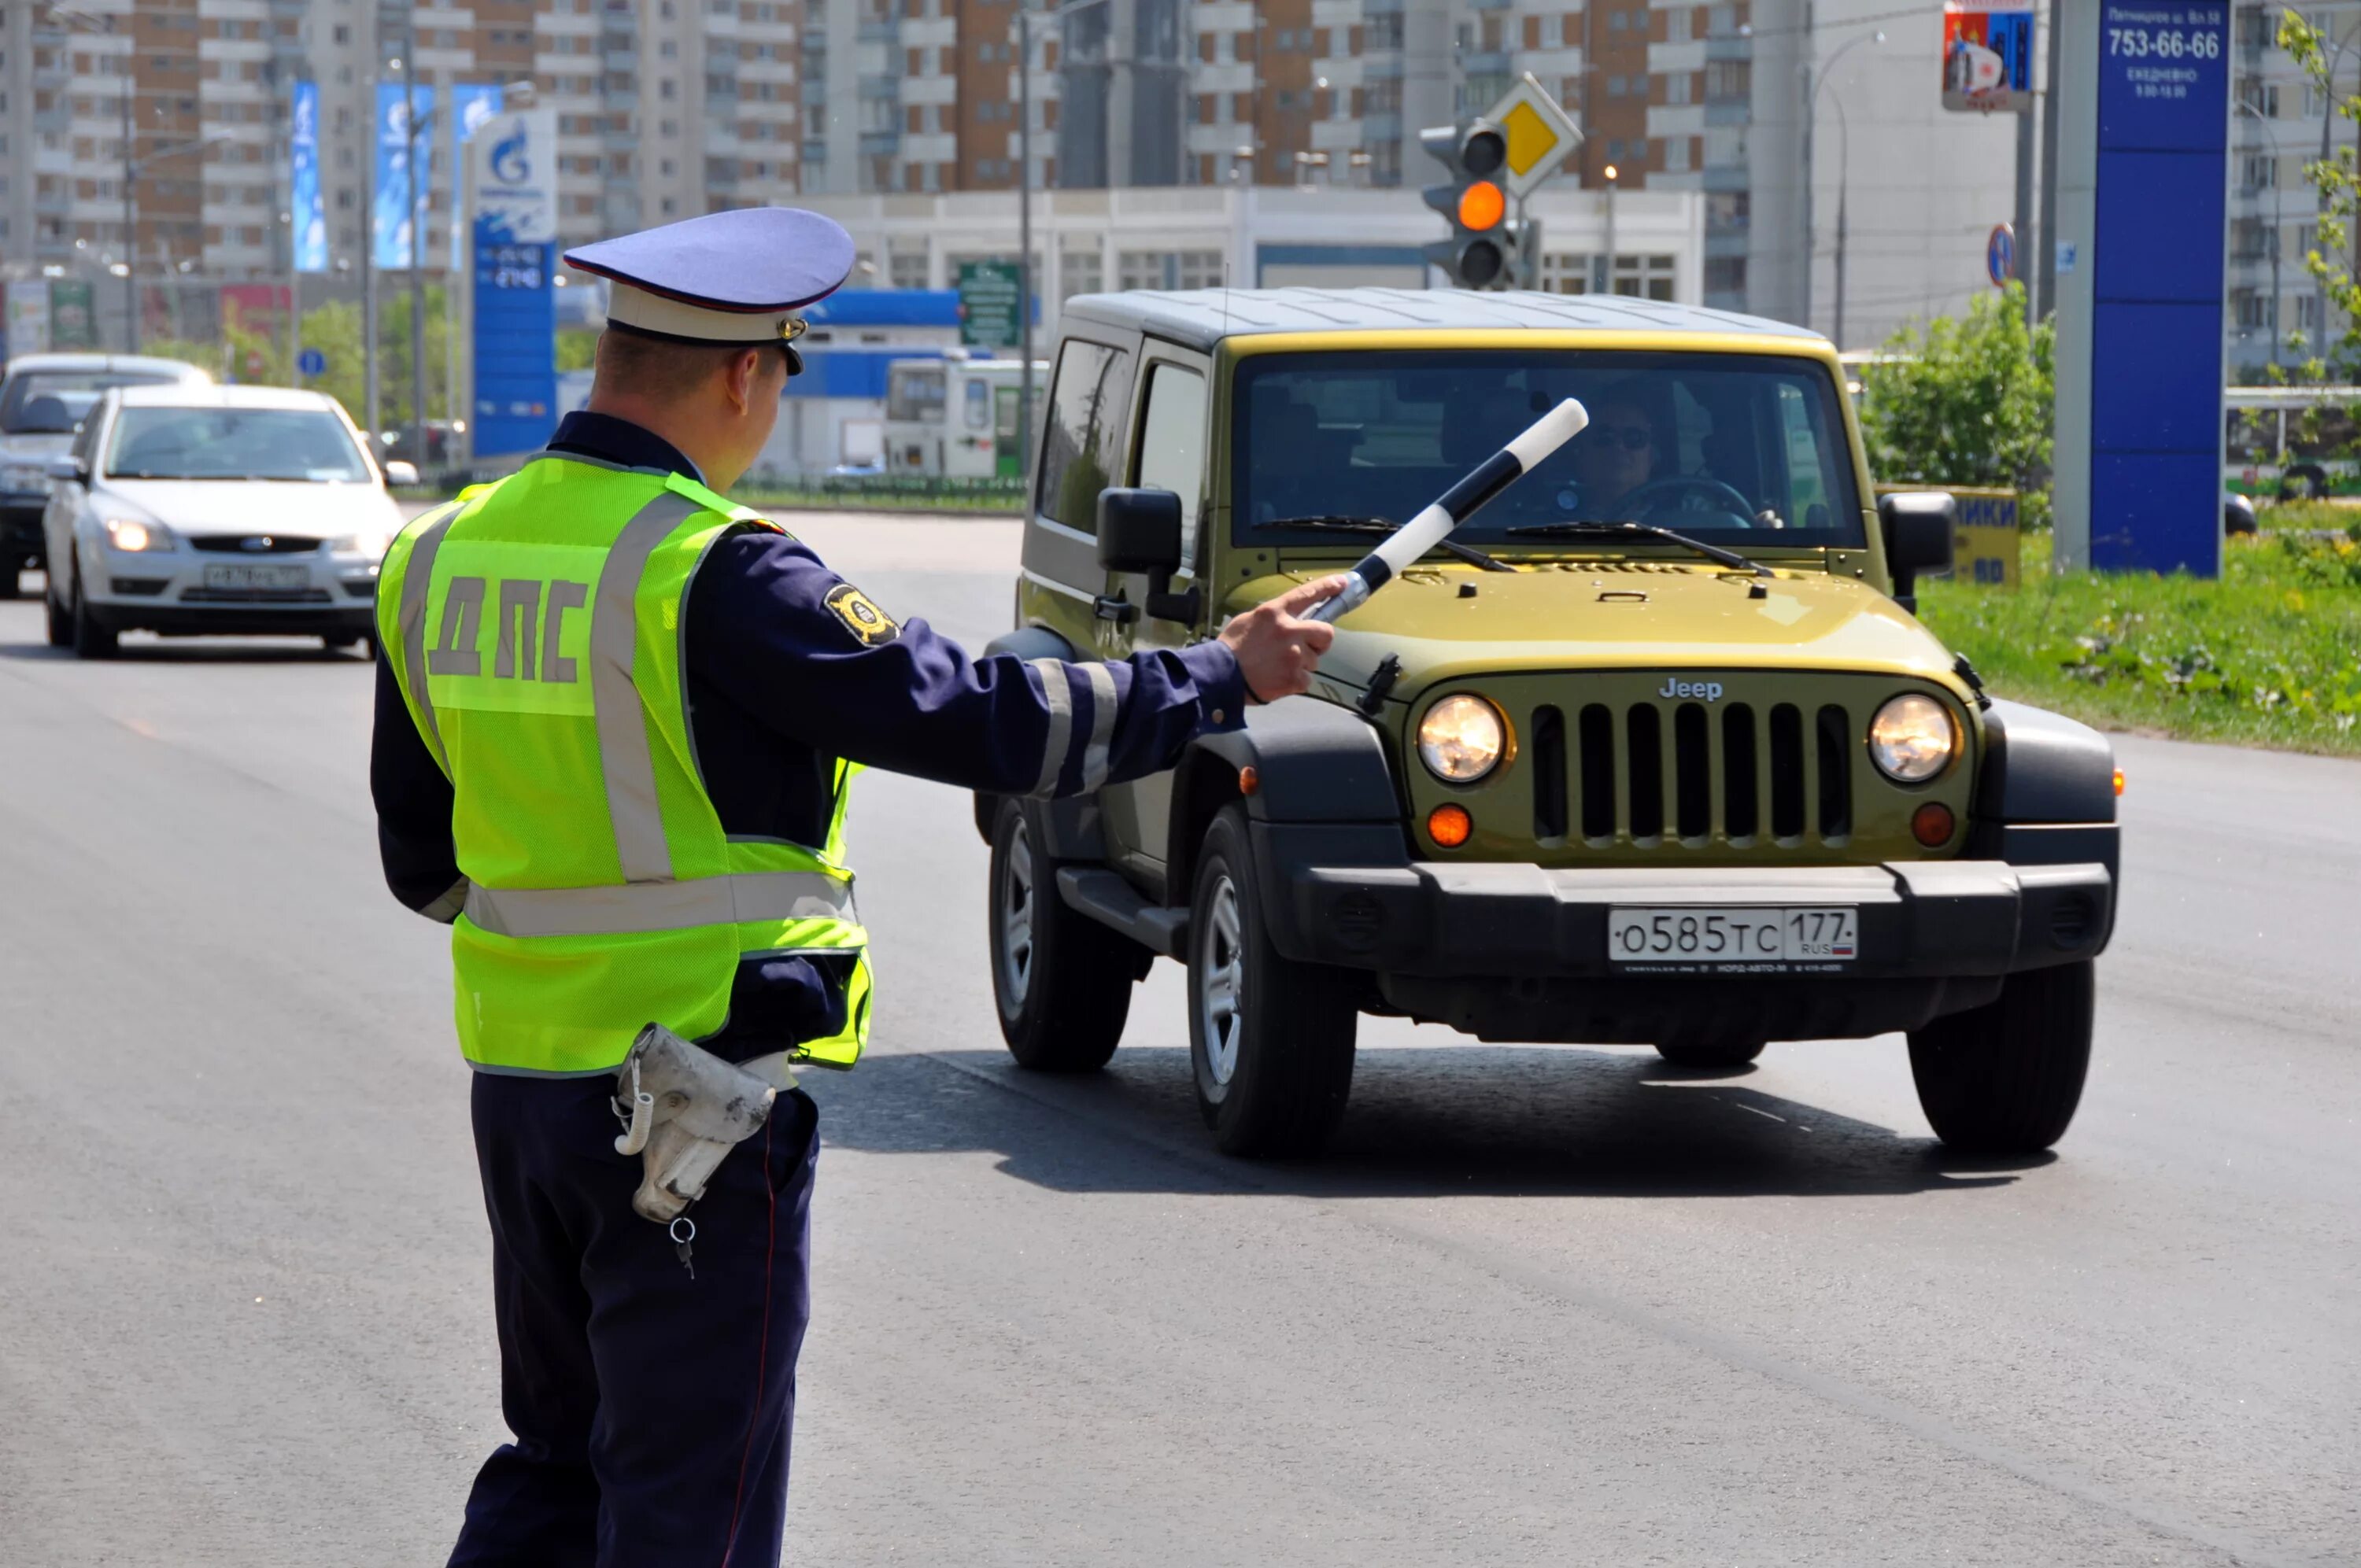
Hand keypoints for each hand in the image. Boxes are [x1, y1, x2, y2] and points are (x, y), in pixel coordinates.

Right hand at [1217, 575, 1347, 702]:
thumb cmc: (1230, 650)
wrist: (1220, 677)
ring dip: (1301, 665)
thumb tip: (1285, 620)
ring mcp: (1293, 655)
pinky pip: (1306, 680)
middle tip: (1308, 648)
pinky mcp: (1294, 678)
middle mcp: (1288, 631)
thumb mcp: (1247, 621)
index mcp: (1274, 613)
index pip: (1306, 594)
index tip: (1341, 583)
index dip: (1327, 587)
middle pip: (1326, 632)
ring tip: (1278, 667)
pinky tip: (1278, 680)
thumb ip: (1271, 619)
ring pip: (1314, 660)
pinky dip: (1295, 682)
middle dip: (1321, 641)